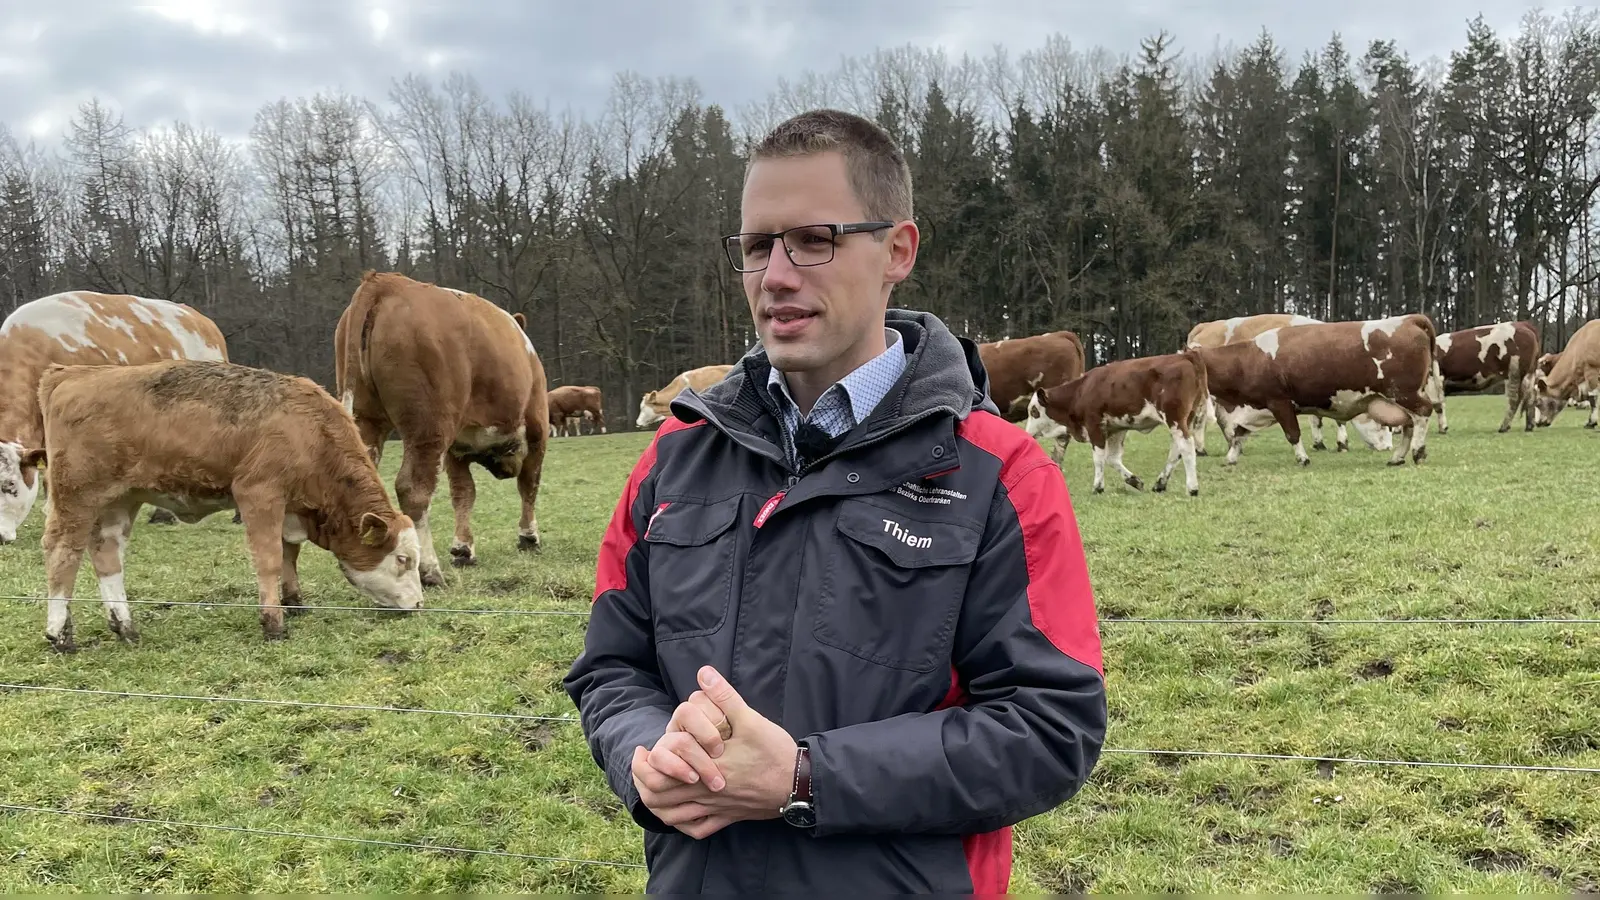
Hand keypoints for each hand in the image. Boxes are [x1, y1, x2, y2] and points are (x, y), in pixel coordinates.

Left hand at [631, 665, 799, 837]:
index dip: (646, 760)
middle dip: (642, 780)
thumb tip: (704, 673)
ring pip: (673, 816)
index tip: (643, 748)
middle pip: (658, 796)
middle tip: (642, 765)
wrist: (799, 784)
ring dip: (656, 803)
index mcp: (705, 768)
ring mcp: (716, 809)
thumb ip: (725, 697)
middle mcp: (705, 792)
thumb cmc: (774, 753)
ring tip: (652, 787)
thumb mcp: (750, 720)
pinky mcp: (727, 818)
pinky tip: (678, 812)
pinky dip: (681, 824)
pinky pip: (696, 829)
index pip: (660, 770)